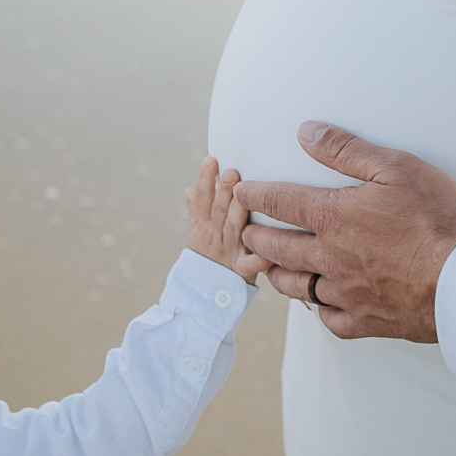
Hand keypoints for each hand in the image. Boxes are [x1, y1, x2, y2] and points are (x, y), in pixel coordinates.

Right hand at [185, 157, 269, 283]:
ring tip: (242, 193)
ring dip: (237, 211)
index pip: (202, 199)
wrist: (203, 296)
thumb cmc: (208, 258)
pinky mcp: (240, 273)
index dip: (205, 179)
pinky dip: (257, 258)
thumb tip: (189, 189)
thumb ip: (196, 211)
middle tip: (230, 171)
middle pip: (218, 211)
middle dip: (222, 191)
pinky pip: (249, 264)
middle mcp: (214, 237)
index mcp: (203, 226)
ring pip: (232, 229)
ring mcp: (227, 253)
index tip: (210, 159)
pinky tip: (266, 250)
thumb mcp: (197, 235)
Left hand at [235, 122, 455, 341]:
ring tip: (269, 266)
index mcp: (332, 217)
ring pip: (296, 286)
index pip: (280, 201)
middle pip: (277, 247)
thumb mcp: (396, 168)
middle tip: (246, 231)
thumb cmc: (437, 220)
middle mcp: (329, 257)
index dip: (255, 194)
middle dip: (256, 236)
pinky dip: (319, 309)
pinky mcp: (365, 321)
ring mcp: (345, 292)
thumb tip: (306, 132)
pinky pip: (329, 319)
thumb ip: (346, 149)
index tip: (240, 191)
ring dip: (277, 273)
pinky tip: (319, 303)